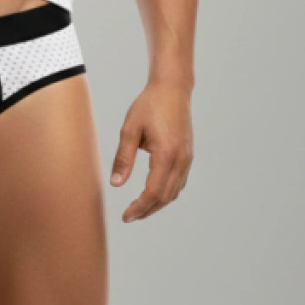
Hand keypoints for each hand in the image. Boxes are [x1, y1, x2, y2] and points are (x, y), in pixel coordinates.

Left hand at [109, 80, 192, 221]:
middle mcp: (181, 160)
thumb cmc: (150, 104)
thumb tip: (116, 183)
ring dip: (157, 203)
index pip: (153, 192)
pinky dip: (167, 192)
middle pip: (165, 197)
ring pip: (174, 192)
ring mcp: (187, 158)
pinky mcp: (188, 155)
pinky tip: (154, 192)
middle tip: (130, 216)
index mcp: (167, 154)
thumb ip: (123, 158)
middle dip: (147, 210)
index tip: (126, 216)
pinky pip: (179, 182)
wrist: (172, 88)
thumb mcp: (130, 129)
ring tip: (139, 207)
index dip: (139, 208)